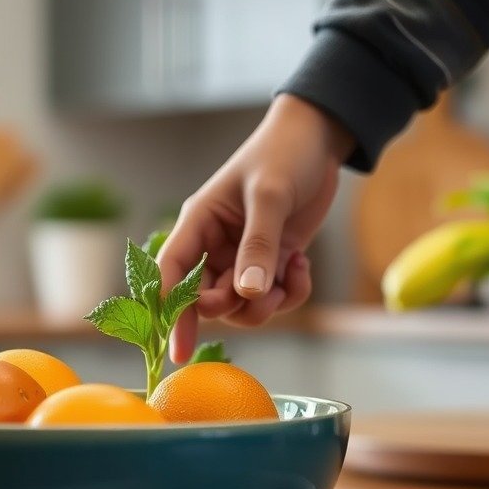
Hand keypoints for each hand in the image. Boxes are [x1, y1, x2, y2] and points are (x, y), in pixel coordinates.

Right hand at [158, 93, 354, 361]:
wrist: (319, 138)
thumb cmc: (283, 154)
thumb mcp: (270, 196)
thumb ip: (258, 245)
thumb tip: (247, 294)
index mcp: (198, 223)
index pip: (171, 274)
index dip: (170, 313)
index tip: (177, 350)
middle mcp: (215, 245)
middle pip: (206, 300)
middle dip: (232, 306)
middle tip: (260, 290)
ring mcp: (243, 256)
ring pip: (241, 306)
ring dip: (266, 304)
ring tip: (289, 275)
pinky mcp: (272, 261)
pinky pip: (272, 297)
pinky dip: (290, 292)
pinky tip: (302, 264)